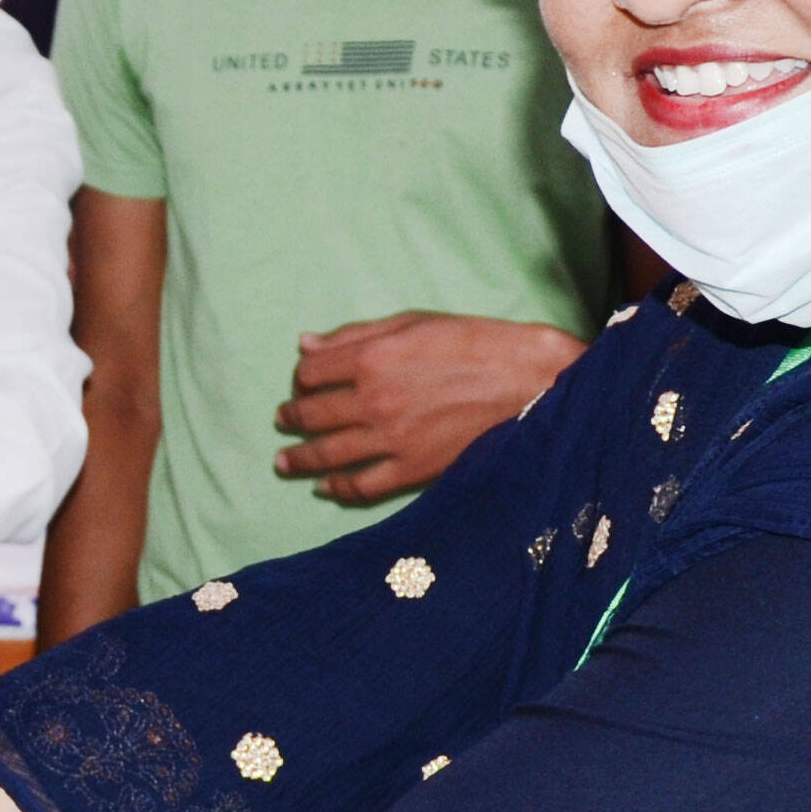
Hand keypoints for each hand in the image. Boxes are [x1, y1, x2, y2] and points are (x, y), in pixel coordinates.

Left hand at [274, 313, 579, 503]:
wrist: (527, 380)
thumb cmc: (473, 342)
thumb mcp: (413, 323)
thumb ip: (354, 335)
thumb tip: (304, 345)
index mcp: (371, 358)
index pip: (310, 374)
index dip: (301, 379)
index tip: (302, 384)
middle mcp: (373, 400)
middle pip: (311, 415)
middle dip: (291, 419)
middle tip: (283, 422)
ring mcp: (391, 439)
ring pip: (327, 455)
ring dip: (299, 459)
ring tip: (284, 462)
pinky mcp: (412, 469)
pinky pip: (361, 486)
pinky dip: (337, 488)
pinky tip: (325, 487)